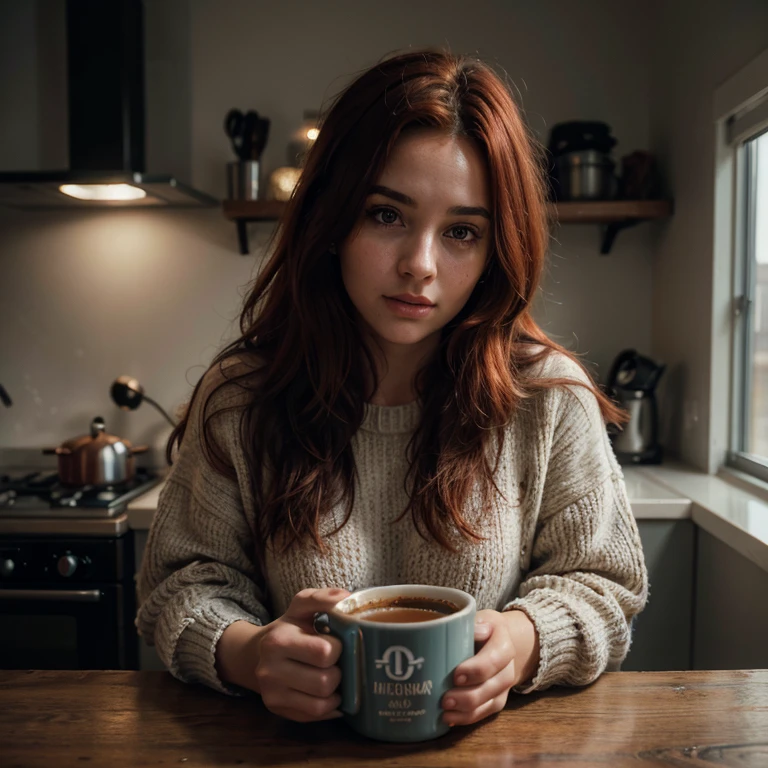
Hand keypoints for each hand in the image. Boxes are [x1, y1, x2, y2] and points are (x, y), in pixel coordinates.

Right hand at [216, 587, 349, 722]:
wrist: (257, 653)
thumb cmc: (288, 628)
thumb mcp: (300, 607)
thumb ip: (321, 598)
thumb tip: (346, 597)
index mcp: (278, 641)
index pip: (325, 652)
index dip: (339, 647)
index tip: (335, 642)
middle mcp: (270, 671)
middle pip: (326, 681)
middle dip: (338, 671)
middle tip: (336, 661)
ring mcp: (272, 694)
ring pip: (322, 703)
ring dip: (336, 690)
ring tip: (333, 675)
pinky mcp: (277, 710)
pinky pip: (316, 715)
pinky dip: (329, 705)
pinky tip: (329, 692)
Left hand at [441, 609, 538, 726]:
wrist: (499, 641)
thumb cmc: (482, 628)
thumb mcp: (481, 619)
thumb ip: (475, 623)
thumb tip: (473, 630)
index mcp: (504, 645)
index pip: (495, 660)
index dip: (476, 670)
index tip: (456, 675)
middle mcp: (508, 669)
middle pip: (493, 687)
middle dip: (468, 696)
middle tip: (445, 699)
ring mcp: (503, 688)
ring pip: (489, 704)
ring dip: (466, 711)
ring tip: (445, 712)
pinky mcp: (496, 700)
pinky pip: (484, 714)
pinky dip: (467, 719)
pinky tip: (449, 719)